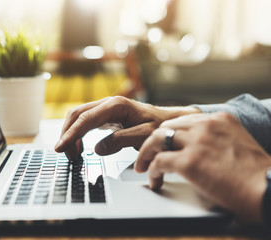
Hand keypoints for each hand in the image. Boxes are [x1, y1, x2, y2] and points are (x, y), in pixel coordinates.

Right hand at [54, 96, 199, 158]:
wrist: (167, 121)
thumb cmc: (159, 127)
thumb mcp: (144, 135)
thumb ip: (121, 141)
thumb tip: (98, 148)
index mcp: (116, 106)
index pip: (86, 119)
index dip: (71, 134)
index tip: (60, 148)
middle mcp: (108, 103)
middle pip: (77, 114)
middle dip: (67, 133)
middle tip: (63, 154)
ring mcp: (106, 108)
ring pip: (79, 117)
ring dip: (71, 134)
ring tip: (72, 154)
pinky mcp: (106, 115)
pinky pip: (86, 122)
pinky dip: (78, 134)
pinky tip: (79, 147)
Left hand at [135, 112, 270, 222]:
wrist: (268, 188)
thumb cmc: (255, 174)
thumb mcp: (236, 142)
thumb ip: (216, 138)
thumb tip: (195, 148)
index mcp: (218, 119)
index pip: (182, 120)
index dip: (168, 133)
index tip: (161, 143)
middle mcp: (206, 126)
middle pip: (165, 127)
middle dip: (153, 142)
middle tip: (147, 154)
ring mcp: (197, 142)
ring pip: (156, 139)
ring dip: (146, 154)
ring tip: (142, 166)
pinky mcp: (190, 161)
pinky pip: (158, 162)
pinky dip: (151, 171)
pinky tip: (154, 180)